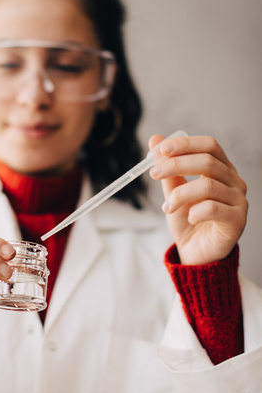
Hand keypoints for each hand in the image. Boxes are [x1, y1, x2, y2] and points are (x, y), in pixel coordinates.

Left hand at [149, 134, 247, 265]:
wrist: (196, 253)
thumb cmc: (188, 221)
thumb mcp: (173, 192)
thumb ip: (167, 169)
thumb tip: (154, 140)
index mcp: (221, 169)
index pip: (209, 146)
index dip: (186, 144)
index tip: (161, 149)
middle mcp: (234, 181)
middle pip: (208, 162)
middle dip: (176, 165)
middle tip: (154, 173)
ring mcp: (238, 200)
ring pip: (208, 186)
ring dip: (180, 194)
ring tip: (166, 207)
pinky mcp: (237, 220)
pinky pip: (213, 208)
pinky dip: (194, 212)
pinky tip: (189, 218)